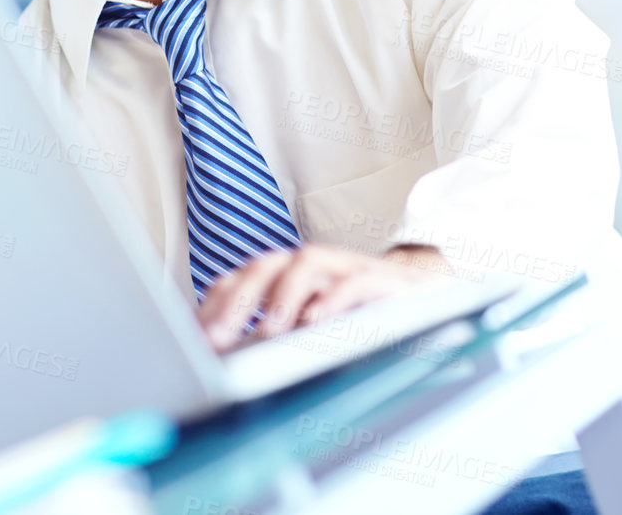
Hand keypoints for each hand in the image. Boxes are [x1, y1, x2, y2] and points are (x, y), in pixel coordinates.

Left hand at [195, 243, 451, 352]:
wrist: (427, 296)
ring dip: (282, 296)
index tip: (194, 338)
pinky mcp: (386, 282)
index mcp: (289, 276)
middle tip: (215, 339)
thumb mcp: (309, 327)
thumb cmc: (357, 317)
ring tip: (267, 331)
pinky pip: (357, 282)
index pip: (242, 278)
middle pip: (267, 266)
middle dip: (237, 301)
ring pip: (308, 262)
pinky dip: (334, 299)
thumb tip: (218, 360)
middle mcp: (315, 267)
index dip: (215, 305)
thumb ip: (269, 335)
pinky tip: (316, 323)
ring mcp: (349, 269)